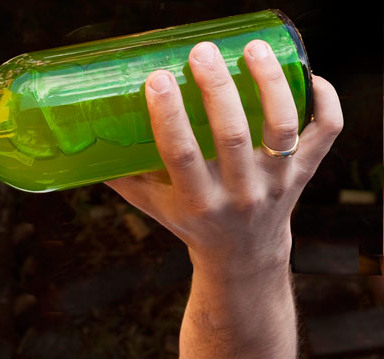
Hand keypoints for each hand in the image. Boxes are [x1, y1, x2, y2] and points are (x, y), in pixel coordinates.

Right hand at [107, 40, 342, 279]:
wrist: (242, 256)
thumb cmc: (190, 222)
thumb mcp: (154, 206)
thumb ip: (123, 175)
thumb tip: (86, 139)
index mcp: (197, 203)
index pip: (181, 155)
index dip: (169, 115)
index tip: (157, 78)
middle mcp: (239, 194)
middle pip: (232, 135)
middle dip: (217, 89)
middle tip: (201, 52)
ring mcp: (276, 182)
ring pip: (281, 127)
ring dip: (270, 84)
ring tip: (253, 49)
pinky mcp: (305, 171)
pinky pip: (326, 132)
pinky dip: (325, 100)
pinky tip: (308, 74)